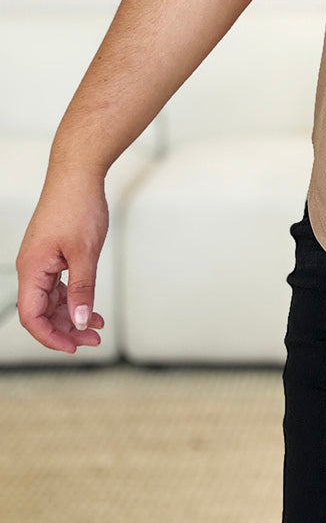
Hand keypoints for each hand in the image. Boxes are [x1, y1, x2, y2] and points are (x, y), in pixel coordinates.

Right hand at [16, 169, 109, 353]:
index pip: (31, 316)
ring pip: (51, 301)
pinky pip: (58, 286)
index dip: (50, 337)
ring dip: (72, 317)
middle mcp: (32, 268)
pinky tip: (91, 309)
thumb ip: (82, 290)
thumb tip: (79, 321)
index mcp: (32, 269)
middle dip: (66, 330)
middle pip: (41, 312)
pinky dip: (74, 299)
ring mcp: (42, 262)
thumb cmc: (78, 206)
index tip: (74, 348)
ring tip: (97, 327)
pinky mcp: (53, 255)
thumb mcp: (85, 253)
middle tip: (94, 340)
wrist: (78, 174)